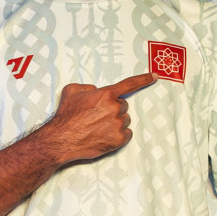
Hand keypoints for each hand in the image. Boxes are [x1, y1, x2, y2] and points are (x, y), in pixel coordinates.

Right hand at [39, 73, 155, 163]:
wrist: (61, 139)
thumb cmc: (65, 116)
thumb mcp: (72, 91)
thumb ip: (88, 87)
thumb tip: (97, 91)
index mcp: (106, 94)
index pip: (130, 84)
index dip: (144, 79)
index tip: (155, 76)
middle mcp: (115, 108)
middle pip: (123, 106)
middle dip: (113, 109)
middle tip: (97, 116)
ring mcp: (118, 124)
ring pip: (125, 120)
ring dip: (115, 122)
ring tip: (98, 127)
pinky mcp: (119, 139)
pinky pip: (126, 133)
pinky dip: (118, 134)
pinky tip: (103, 135)